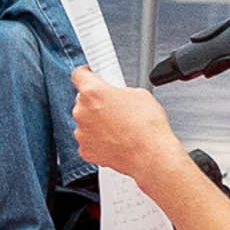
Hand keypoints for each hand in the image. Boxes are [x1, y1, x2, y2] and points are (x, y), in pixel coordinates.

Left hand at [70, 65, 185, 183]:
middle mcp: (82, 112)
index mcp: (92, 92)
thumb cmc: (147, 127)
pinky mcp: (85, 150)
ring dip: (97, 122)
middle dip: (97, 102)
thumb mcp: (138, 94)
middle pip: (83, 101)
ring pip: (86, 121)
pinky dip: (98, 140)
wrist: (151, 156)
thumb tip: (116, 93)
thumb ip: (119, 90)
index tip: (90, 74)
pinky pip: (89, 140)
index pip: (78, 75)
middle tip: (114, 107)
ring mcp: (81, 132)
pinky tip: (115, 140)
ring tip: (119, 127)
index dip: (86, 73)